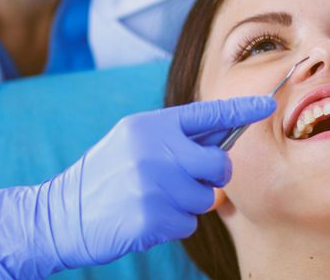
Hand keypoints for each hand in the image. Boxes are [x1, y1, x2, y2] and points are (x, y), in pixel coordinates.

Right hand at [0, 96, 276, 279]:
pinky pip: (189, 223)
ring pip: (207, 198)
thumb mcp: (132, 143)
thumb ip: (174, 139)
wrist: (60, 213)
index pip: (206, 114)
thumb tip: (224, 139)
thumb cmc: (105, 177)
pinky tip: (144, 217)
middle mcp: (153, 149)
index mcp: (149, 125)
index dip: (241, 110)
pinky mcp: (151, 216)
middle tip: (181, 181)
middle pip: (219, 164)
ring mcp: (152, 183)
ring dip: (188, 205)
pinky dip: (172, 224)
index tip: (269, 105)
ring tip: (153, 200)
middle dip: (210, 178)